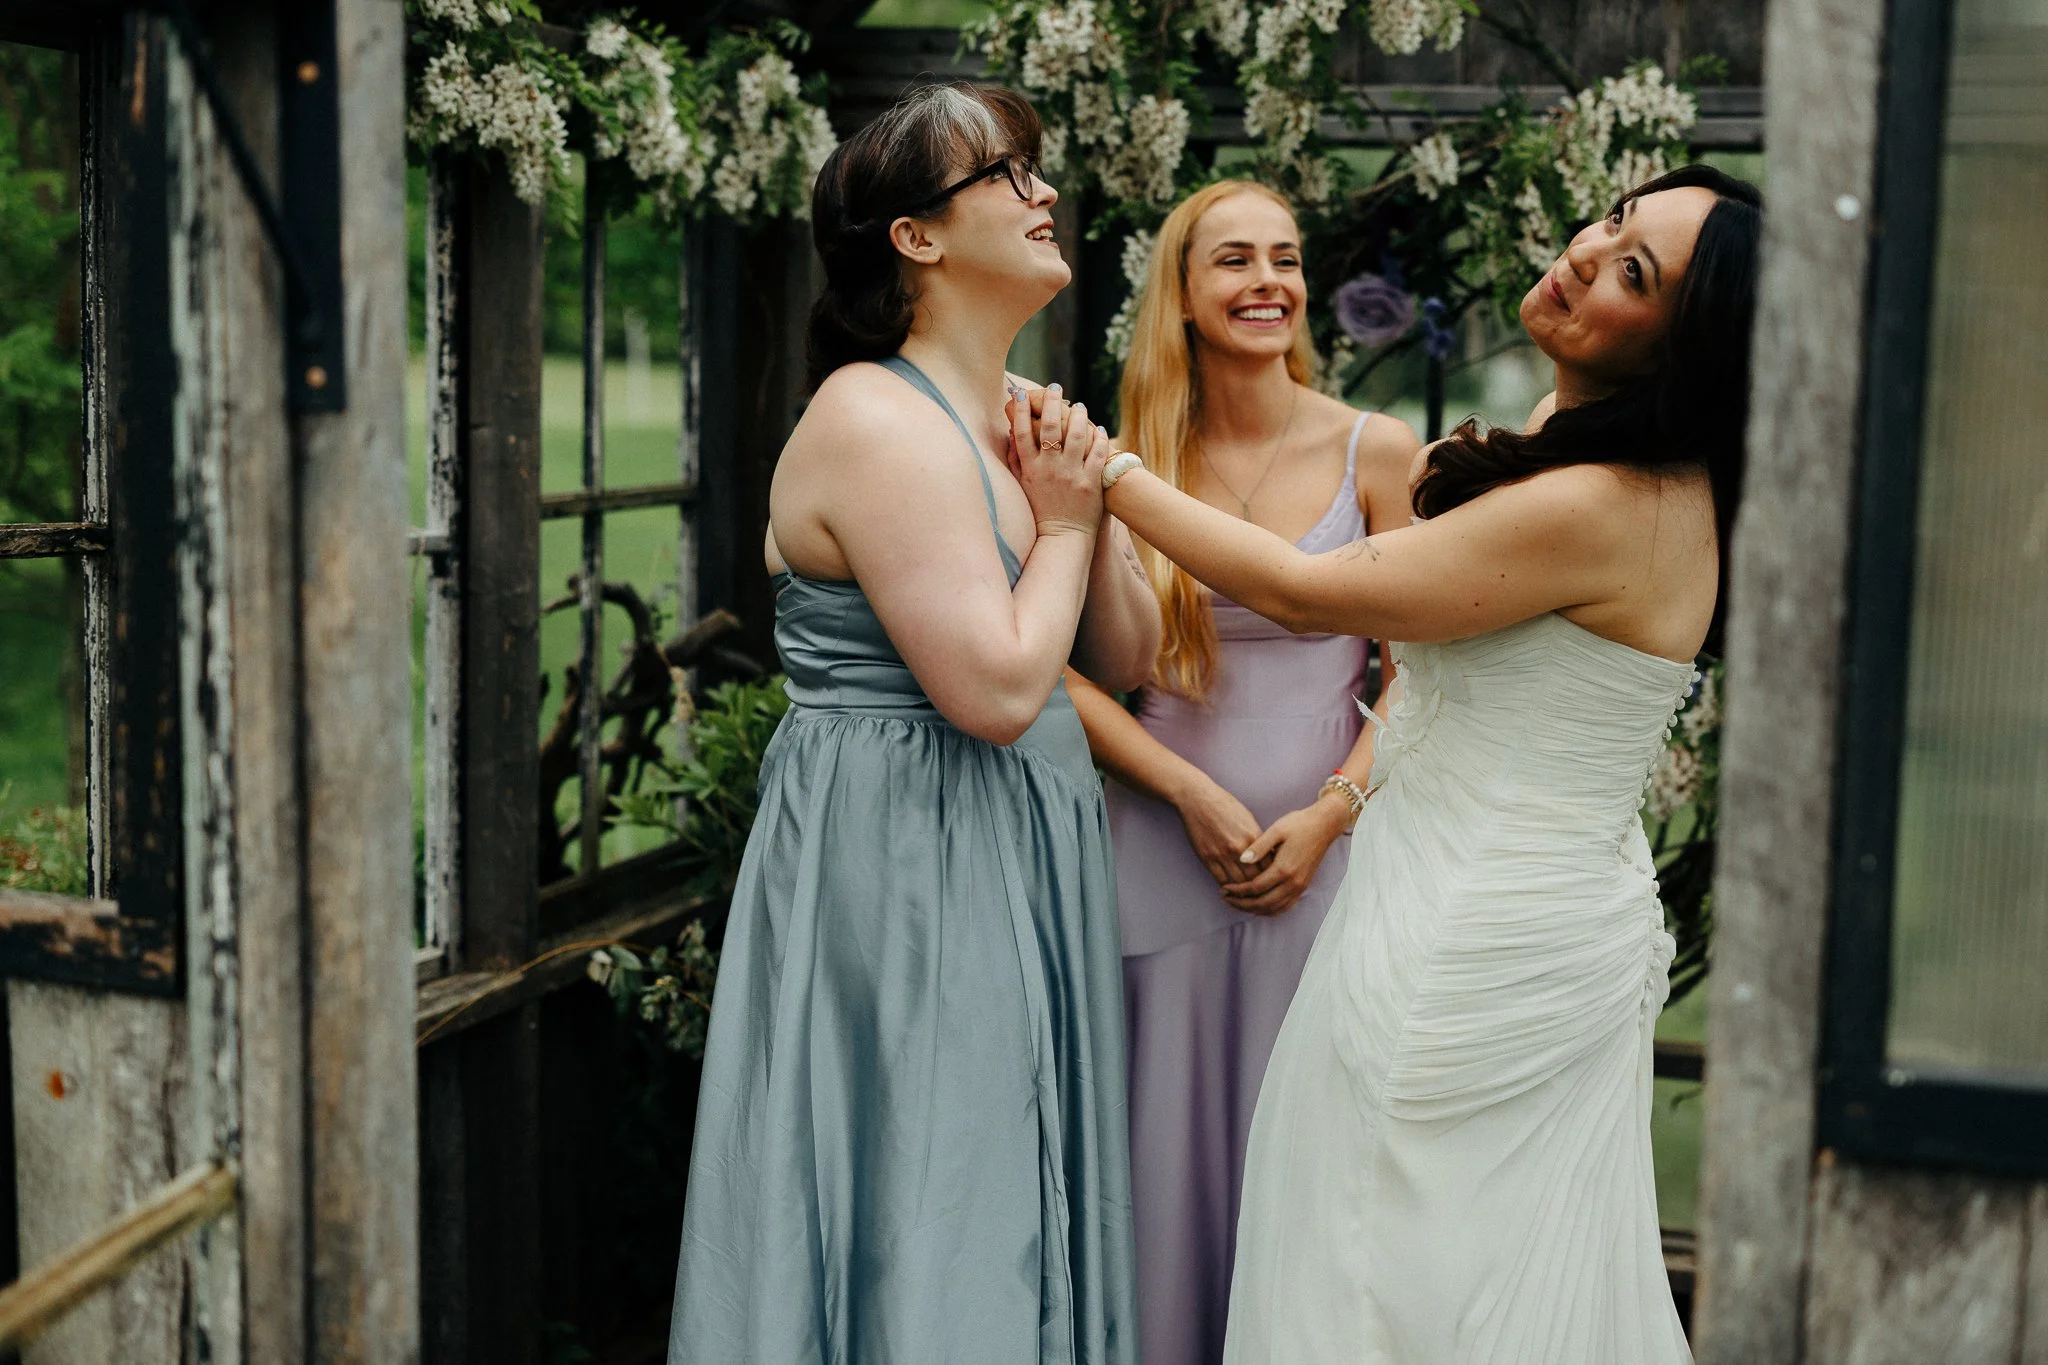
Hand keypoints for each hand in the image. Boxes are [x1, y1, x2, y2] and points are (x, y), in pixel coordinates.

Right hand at [1006, 383, 1107, 531]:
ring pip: (1076, 435)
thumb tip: (1011, 433)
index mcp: (1031, 468)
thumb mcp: (1022, 485)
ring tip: (1078, 406)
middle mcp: (1050, 469)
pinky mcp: (1091, 482)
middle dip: (1050, 403)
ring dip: (1077, 415)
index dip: (1019, 410)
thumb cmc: (1041, 509)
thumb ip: (1016, 459)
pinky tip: (1097, 428)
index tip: (1019, 392)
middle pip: (1049, 427)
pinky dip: (1098, 437)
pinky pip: (1097, 452)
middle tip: (1054, 387)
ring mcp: (1072, 475)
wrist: (1063, 536)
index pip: (1021, 432)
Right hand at [1172, 776, 1269, 890]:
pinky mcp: (1207, 857)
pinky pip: (1220, 880)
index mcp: (1253, 837)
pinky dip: (1227, 887)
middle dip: (1260, 886)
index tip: (1272, 881)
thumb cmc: (1225, 805)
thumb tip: (1267, 855)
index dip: (1272, 875)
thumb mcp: (1248, 818)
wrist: (1199, 799)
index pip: (1269, 865)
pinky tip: (1230, 889)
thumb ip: (1257, 838)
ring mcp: (1222, 854)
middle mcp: (1239, 848)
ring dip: (1243, 890)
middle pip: (1255, 877)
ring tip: (1247, 894)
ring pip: (1239, 883)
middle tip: (1262, 892)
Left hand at [1219, 793, 1350, 915]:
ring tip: (1238, 903)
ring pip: (1274, 909)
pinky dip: (1270, 910)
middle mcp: (1293, 882)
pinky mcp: (1303, 886)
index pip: (1255, 888)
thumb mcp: (1276, 830)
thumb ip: (1258, 846)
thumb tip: (1241, 860)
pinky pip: (1285, 907)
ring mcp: (1300, 887)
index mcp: (1283, 868)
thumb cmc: (1299, 824)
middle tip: (1226, 898)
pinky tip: (1258, 906)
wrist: (1324, 826)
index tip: (1223, 888)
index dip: (1237, 890)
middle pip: (1263, 903)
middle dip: (1242, 904)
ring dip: (1254, 910)